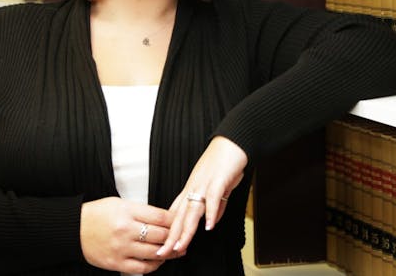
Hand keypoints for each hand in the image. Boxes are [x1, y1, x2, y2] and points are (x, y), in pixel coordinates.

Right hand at [80, 196, 179, 272]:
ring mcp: (121, 248)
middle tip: (182, 236)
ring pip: (155, 253)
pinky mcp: (116, 263)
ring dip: (169, 252)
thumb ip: (142, 211)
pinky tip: (158, 260)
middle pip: (161, 235)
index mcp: (127, 211)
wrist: (74, 228)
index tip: (181, 222)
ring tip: (176, 250)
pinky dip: (154, 265)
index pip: (161, 217)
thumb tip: (165, 219)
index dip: (175, 220)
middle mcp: (125, 230)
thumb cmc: (97, 214)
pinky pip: (142, 268)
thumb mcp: (120, 203)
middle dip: (175, 237)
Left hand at [158, 136, 247, 255]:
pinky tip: (209, 226)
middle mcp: (193, 188)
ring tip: (180, 246)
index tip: (165, 248)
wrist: (232, 141)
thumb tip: (211, 221)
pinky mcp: (218, 180)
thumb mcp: (216, 187)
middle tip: (163, 254)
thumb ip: (213, 205)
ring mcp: (204, 184)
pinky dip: (210, 213)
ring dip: (186, 230)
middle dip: (171, 237)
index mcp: (191, 189)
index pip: (176, 215)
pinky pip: (212, 199)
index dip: (170, 232)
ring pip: (192, 210)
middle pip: (180, 216)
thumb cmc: (224, 162)